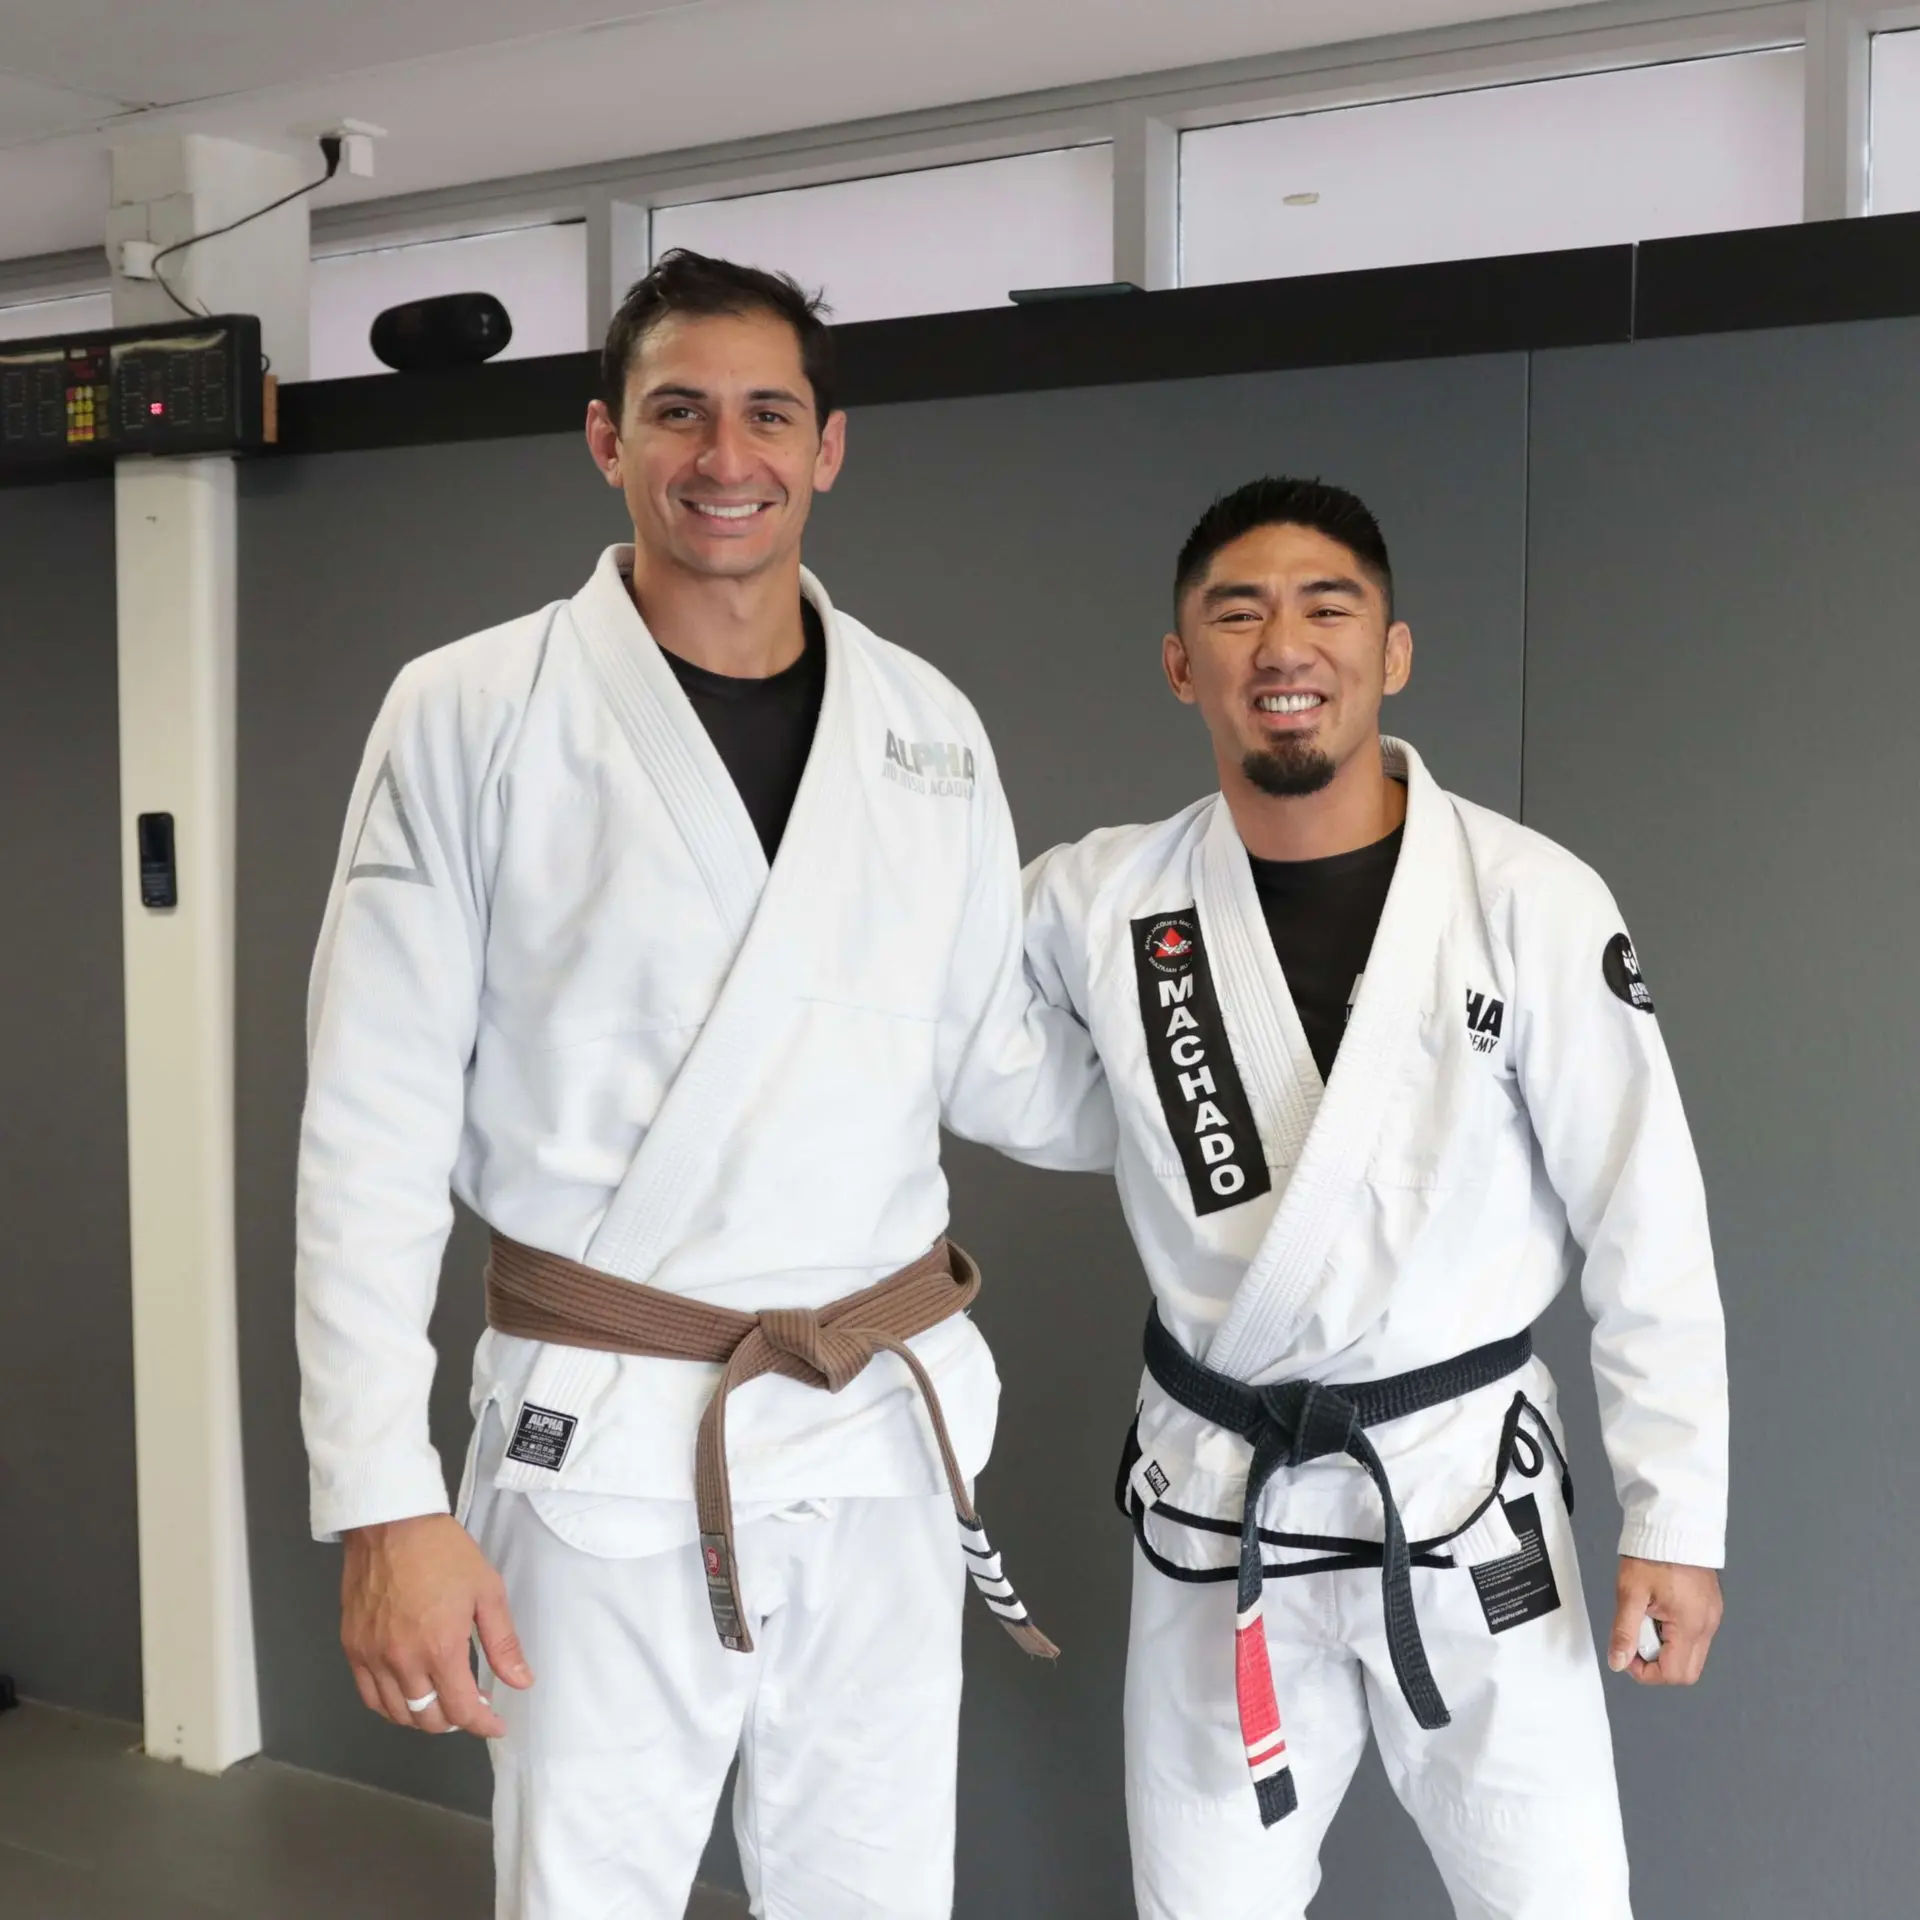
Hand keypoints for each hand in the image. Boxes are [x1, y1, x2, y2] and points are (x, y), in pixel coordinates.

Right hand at [341, 1514, 532, 1736]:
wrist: (390, 1524)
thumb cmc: (442, 1551)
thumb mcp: (486, 1591)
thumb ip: (503, 1643)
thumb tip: (521, 1682)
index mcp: (440, 1648)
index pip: (461, 1710)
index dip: (482, 1724)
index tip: (495, 1724)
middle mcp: (403, 1661)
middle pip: (428, 1718)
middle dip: (454, 1722)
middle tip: (470, 1709)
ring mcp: (373, 1657)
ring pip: (397, 1712)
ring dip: (423, 1717)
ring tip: (442, 1705)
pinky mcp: (353, 1648)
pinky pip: (369, 1696)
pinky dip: (390, 1706)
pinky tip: (406, 1696)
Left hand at [1608, 1557, 1722, 1685]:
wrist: (1673, 1525)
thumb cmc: (1652, 1555)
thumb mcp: (1630, 1593)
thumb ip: (1624, 1632)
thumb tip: (1617, 1662)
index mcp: (1690, 1626)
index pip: (1674, 1674)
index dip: (1646, 1672)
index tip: (1628, 1653)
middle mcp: (1708, 1626)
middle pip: (1687, 1671)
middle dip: (1657, 1663)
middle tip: (1638, 1635)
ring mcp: (1712, 1617)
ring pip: (1691, 1654)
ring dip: (1665, 1646)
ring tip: (1647, 1617)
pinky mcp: (1710, 1607)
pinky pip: (1695, 1635)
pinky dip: (1675, 1633)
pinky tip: (1659, 1611)